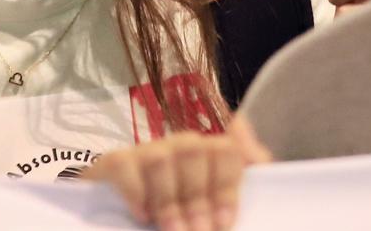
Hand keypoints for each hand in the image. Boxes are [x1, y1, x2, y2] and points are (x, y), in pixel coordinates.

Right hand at [87, 115, 270, 230]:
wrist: (127, 221)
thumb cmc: (185, 213)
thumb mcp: (218, 202)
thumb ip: (240, 178)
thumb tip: (255, 157)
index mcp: (209, 156)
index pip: (226, 149)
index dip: (227, 186)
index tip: (224, 222)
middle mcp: (179, 147)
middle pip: (194, 149)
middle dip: (197, 197)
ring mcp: (147, 152)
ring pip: (161, 157)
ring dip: (168, 200)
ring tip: (172, 230)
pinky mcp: (115, 163)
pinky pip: (124, 165)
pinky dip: (135, 192)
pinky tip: (142, 215)